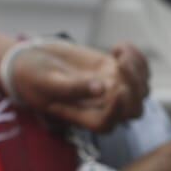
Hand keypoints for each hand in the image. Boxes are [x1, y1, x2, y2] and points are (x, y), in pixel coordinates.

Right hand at [9, 40, 149, 132]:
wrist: (30, 61)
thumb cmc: (32, 77)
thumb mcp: (48, 82)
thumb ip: (72, 88)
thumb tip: (101, 88)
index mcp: (81, 116)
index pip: (106, 123)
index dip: (116, 111)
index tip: (117, 89)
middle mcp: (99, 106)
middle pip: (132, 109)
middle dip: (133, 87)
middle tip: (120, 63)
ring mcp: (109, 88)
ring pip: (140, 90)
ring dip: (137, 70)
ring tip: (120, 52)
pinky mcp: (113, 70)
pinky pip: (137, 70)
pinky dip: (136, 57)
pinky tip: (119, 47)